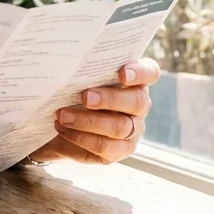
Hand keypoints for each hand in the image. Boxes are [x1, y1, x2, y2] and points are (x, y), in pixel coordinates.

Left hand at [28, 58, 159, 164]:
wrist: (62, 120)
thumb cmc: (74, 90)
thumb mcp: (80, 78)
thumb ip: (84, 70)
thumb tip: (67, 63)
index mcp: (135, 80)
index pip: (150, 72)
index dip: (140, 72)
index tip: (122, 73)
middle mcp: (139, 105)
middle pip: (137, 102)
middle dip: (109, 99)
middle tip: (84, 97)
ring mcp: (133, 130)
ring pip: (120, 127)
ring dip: (88, 122)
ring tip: (63, 116)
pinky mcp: (119, 150)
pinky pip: (105, 147)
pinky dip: (81, 138)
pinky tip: (63, 129)